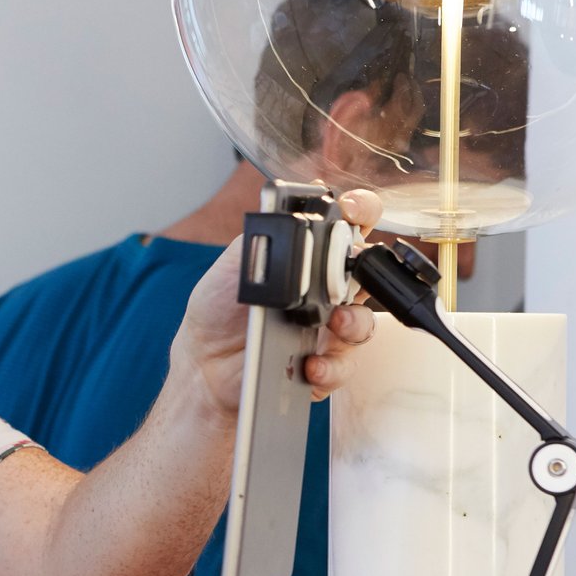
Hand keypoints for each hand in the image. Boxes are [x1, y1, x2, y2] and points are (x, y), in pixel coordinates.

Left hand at [173, 189, 384, 419]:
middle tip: (351, 271)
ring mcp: (328, 329)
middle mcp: (326, 291)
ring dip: (354, 321)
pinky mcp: (323, 364)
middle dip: (370, 270)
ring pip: (363, 322)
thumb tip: (282, 220)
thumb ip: (262, 237)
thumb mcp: (234, 263)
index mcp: (310, 259)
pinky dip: (330, 366)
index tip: (352, 210)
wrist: (204, 360)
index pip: (347, 227)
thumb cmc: (219, 309)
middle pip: (370, 273)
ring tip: (333, 322)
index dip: (360, 211)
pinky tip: (310, 364)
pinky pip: (342, 366)